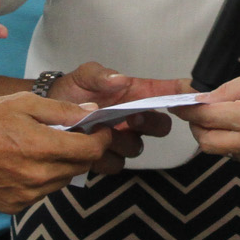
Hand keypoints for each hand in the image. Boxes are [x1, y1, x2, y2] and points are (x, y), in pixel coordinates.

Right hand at [0, 93, 124, 211]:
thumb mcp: (25, 103)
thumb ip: (62, 110)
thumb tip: (91, 112)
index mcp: (43, 148)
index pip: (92, 151)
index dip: (101, 139)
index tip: (99, 131)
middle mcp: (38, 177)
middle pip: (79, 167)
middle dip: (81, 151)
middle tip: (70, 137)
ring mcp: (25, 195)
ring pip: (61, 182)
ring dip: (60, 166)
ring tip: (40, 150)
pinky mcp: (13, 206)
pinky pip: (39, 194)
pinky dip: (39, 181)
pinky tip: (23, 165)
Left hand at [47, 62, 182, 146]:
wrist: (46, 115)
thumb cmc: (71, 90)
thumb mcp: (83, 75)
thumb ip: (100, 75)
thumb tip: (120, 80)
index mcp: (135, 94)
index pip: (166, 93)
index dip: (182, 93)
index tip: (193, 94)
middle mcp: (134, 118)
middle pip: (161, 127)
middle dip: (150, 124)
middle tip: (131, 118)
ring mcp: (122, 140)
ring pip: (137, 148)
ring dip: (121, 141)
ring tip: (99, 132)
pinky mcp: (107, 158)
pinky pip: (116, 165)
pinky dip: (103, 157)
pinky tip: (88, 146)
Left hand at [180, 67, 239, 163]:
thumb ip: (228, 90)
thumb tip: (204, 99)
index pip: (205, 118)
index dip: (187, 111)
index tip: (178, 105)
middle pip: (206, 143)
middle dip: (197, 127)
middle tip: (199, 112)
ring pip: (222, 152)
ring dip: (215, 136)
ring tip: (225, 116)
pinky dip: (233, 142)